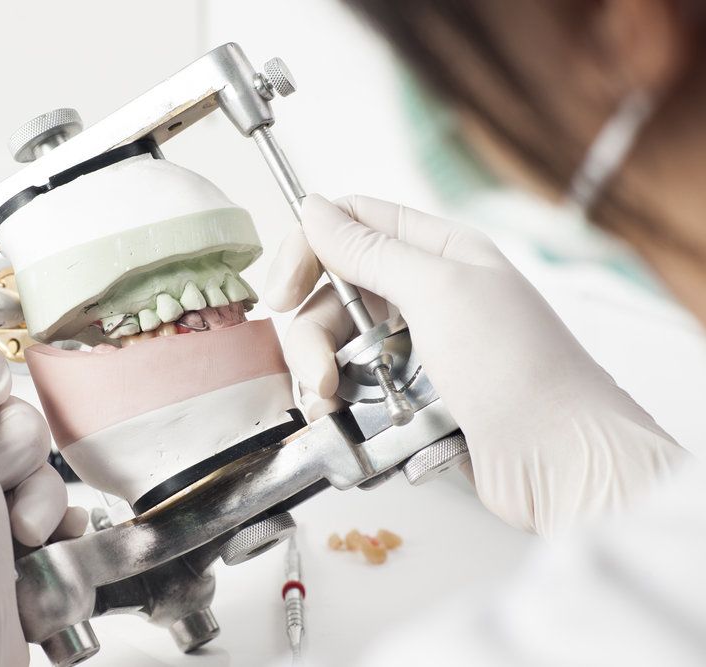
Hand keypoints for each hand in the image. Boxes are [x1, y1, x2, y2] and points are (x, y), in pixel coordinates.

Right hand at [267, 194, 689, 537]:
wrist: (563, 464)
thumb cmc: (520, 370)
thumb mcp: (440, 291)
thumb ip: (370, 250)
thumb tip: (314, 207)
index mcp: (437, 253)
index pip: (351, 225)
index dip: (307, 250)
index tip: (282, 291)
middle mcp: (424, 298)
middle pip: (332, 296)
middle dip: (311, 335)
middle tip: (320, 375)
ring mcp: (416, 352)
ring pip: (335, 348)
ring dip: (321, 377)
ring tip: (334, 409)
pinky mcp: (410, 402)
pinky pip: (352, 393)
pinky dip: (339, 410)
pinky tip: (345, 425)